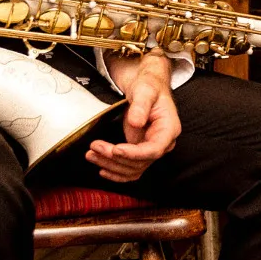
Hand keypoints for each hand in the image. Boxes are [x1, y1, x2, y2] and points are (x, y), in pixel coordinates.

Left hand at [90, 52, 180, 181]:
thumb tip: (136, 122)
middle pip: (140, 162)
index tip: (116, 149)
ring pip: (133, 169)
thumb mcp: (145, 90)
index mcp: (168, 129)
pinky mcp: (140, 152)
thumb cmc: (149, 87)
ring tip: (91, 155)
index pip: (154, 150)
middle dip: (115, 157)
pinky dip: (116, 172)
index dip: (134, 154)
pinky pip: (130, 170)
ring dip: (111, 165)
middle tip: (95, 146)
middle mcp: (162, 143)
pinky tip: (102, 169)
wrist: (146, 87)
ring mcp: (150, 149)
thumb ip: (141, 106)